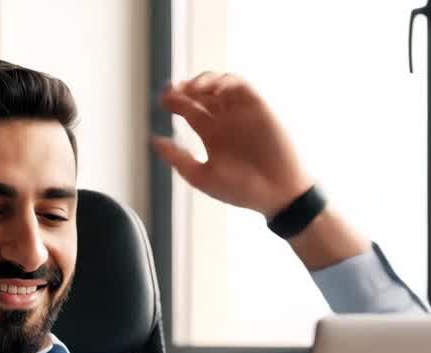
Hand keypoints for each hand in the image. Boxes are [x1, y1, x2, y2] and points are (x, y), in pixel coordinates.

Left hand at [153, 72, 310, 217]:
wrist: (276, 192)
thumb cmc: (241, 190)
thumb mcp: (201, 176)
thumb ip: (177, 158)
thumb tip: (154, 140)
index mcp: (209, 135)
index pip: (187, 109)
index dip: (172, 100)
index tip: (161, 100)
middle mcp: (224, 120)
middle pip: (200, 93)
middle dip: (183, 87)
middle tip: (171, 90)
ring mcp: (240, 112)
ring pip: (218, 85)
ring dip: (203, 81)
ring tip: (190, 88)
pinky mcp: (258, 108)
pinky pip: (241, 86)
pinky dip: (226, 82)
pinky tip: (213, 88)